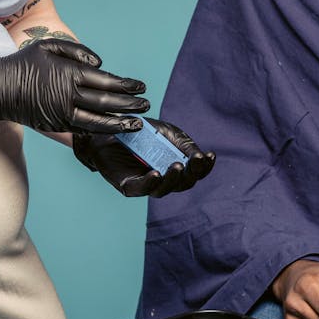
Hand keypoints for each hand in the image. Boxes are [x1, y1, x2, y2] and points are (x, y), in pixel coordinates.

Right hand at [0, 39, 149, 133]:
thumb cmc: (24, 62)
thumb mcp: (49, 46)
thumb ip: (78, 52)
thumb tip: (100, 65)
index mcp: (69, 73)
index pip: (106, 81)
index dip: (126, 85)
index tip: (141, 86)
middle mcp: (68, 95)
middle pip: (107, 102)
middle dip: (130, 105)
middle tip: (146, 105)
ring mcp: (62, 113)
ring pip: (98, 121)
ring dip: (120, 123)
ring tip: (137, 124)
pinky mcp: (56, 125)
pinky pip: (83, 129)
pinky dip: (100, 130)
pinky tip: (113, 128)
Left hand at [72, 117, 215, 196]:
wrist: (108, 129)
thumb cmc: (139, 133)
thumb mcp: (167, 132)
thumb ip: (184, 144)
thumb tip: (199, 156)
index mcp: (174, 166)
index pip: (194, 172)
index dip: (204, 167)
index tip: (210, 155)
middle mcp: (163, 178)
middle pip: (183, 184)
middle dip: (192, 173)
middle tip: (196, 161)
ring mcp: (146, 184)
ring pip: (164, 189)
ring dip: (173, 178)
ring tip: (178, 166)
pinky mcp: (128, 186)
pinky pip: (142, 188)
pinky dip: (151, 182)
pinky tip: (157, 173)